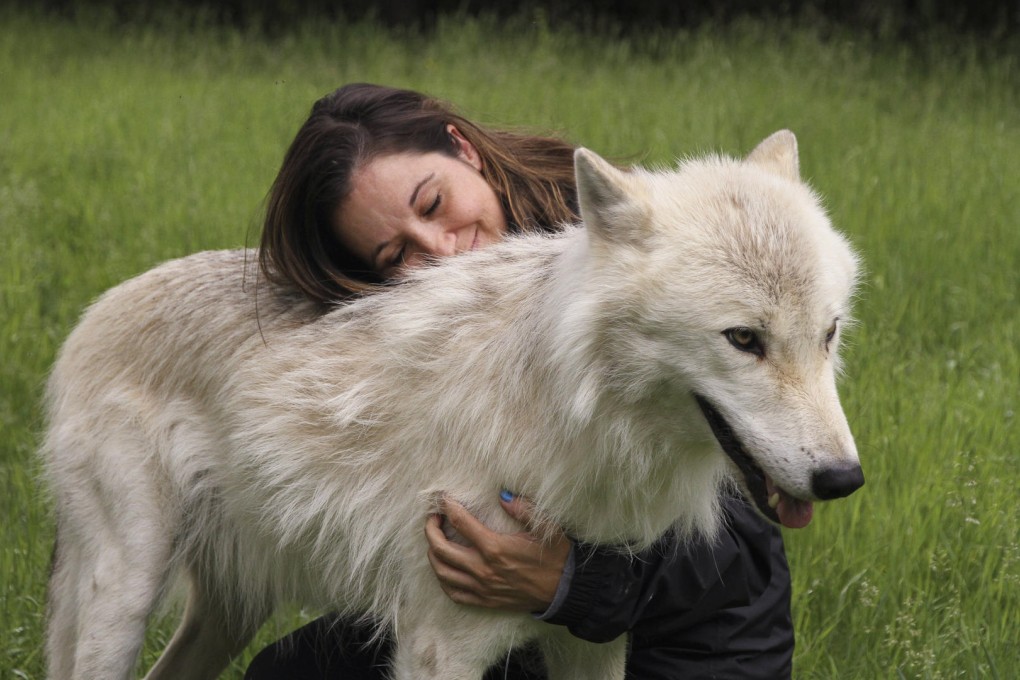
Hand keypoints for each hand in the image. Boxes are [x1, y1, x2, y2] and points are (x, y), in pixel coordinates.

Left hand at [424, 492, 571, 612]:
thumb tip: (503, 495)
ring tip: (435, 540)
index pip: (460, 522)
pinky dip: (443, 579)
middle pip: (441, 548)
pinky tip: (444, 568)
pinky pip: (453, 593)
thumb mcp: (546, 528)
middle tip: (433, 517)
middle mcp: (483, 569)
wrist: (564, 590)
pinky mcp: (484, 601)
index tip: (443, 497)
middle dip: (431, 529)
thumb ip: (524, 509)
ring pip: (442, 572)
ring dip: (433, 553)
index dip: (448, 506)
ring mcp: (481, 587)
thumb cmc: (556, 557)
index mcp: (495, 548)